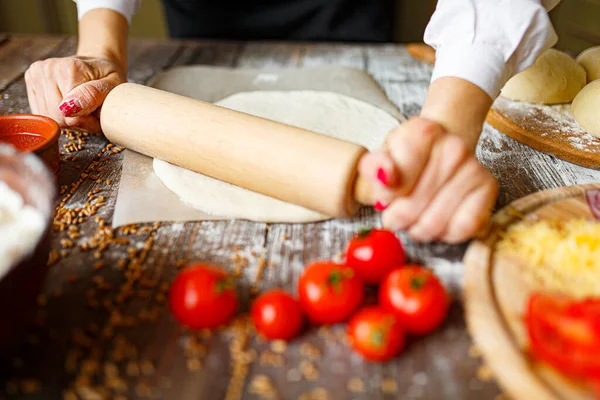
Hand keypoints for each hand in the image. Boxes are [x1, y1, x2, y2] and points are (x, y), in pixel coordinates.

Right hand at [25, 56, 124, 132]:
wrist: (97, 64)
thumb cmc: (108, 77)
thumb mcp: (113, 86)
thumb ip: (94, 96)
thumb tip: (69, 109)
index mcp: (70, 68)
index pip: (70, 115)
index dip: (86, 121)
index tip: (97, 114)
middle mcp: (49, 68)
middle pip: (56, 116)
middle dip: (75, 121)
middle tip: (89, 111)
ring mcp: (37, 73)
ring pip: (47, 116)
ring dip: (65, 119)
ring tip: (79, 107)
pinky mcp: (31, 79)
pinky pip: (40, 111)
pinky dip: (55, 114)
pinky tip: (67, 105)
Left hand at [360, 117, 497, 243]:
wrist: (440, 150)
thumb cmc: (408, 157)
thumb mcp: (382, 157)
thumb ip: (374, 167)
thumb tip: (385, 176)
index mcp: (423, 132)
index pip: (397, 179)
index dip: (386, 197)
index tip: (386, 196)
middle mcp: (453, 146)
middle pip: (414, 205)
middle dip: (400, 219)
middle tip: (397, 214)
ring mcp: (474, 167)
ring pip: (436, 222)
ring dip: (420, 229)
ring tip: (416, 218)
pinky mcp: (489, 188)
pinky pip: (463, 228)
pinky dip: (446, 233)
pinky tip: (439, 221)